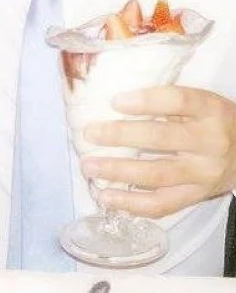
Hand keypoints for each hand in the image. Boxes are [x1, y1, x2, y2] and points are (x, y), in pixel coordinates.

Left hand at [81, 85, 235, 217]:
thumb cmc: (214, 122)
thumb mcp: (202, 103)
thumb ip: (169, 102)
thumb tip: (115, 100)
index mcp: (210, 110)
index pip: (178, 101)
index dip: (146, 101)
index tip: (115, 100)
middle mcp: (209, 141)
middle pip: (161, 138)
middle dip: (121, 135)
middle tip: (90, 132)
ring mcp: (203, 174)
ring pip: (156, 174)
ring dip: (118, 171)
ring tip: (89, 166)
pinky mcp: (196, 197)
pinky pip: (161, 204)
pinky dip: (131, 203)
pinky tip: (106, 197)